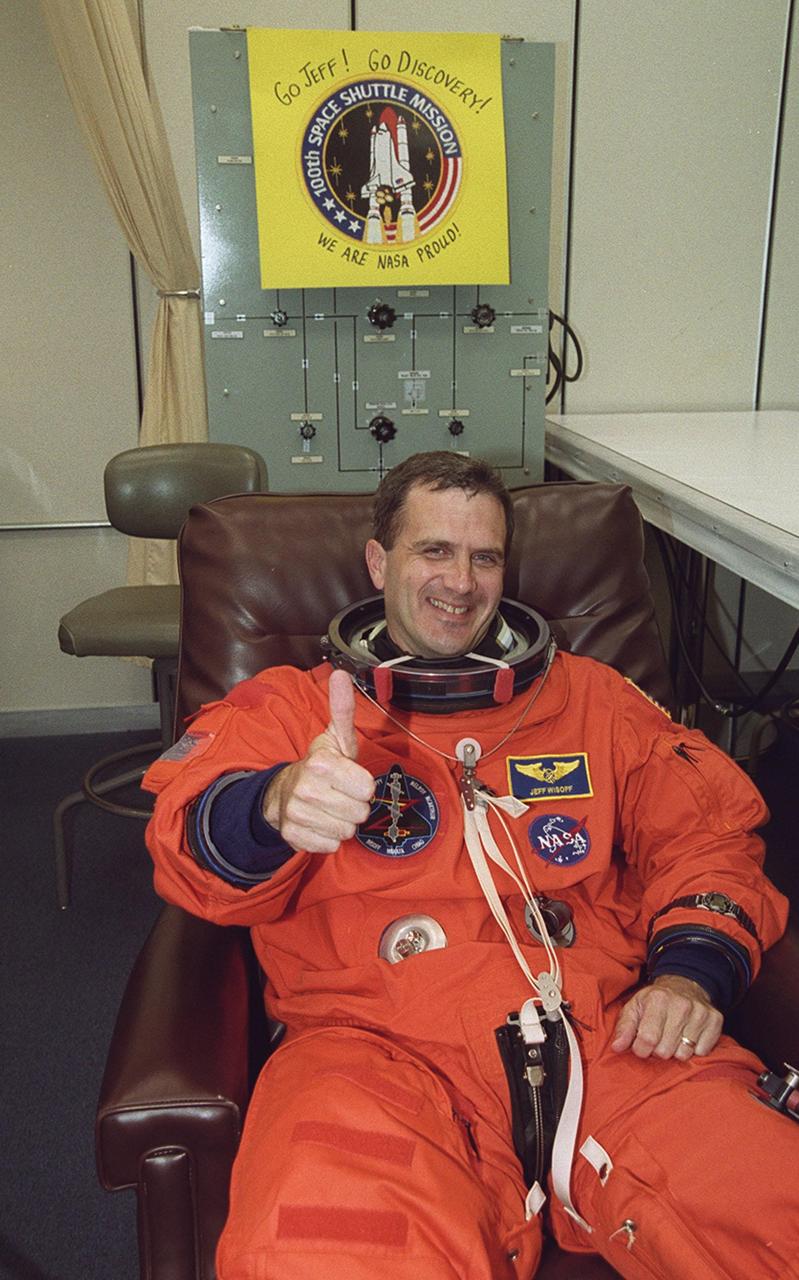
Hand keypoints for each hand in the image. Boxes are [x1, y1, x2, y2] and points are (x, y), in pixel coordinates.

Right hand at [263, 669, 374, 853]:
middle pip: (360, 813)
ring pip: (347, 832)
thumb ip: (342, 708)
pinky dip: (328, 838)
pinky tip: (319, 822)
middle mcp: (307, 789)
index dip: (362, 784)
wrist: (282, 793)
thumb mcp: (335, 737)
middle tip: (339, 794)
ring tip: (330, 808)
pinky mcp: (295, 838)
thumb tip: (342, 673)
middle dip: (354, 805)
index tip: (349, 778)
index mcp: (321, 764)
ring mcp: (299, 815)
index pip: (367, 788)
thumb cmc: (320, 765)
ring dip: (342, 822)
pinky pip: (331, 846)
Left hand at [611, 974, 722, 1060]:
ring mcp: (700, 1012)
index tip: (641, 1046)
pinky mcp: (715, 1020)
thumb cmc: (655, 1001)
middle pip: (665, 1051)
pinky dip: (694, 1050)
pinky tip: (688, 1036)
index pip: (648, 1039)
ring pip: (684, 1054)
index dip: (641, 1049)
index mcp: (657, 999)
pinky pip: (702, 1051)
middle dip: (658, 1051)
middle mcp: (681, 1004)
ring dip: (676, 1050)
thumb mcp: (634, 1008)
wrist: (684, 984)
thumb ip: (624, 1028)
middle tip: (658, 1039)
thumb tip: (616, 1047)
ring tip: (672, 1037)